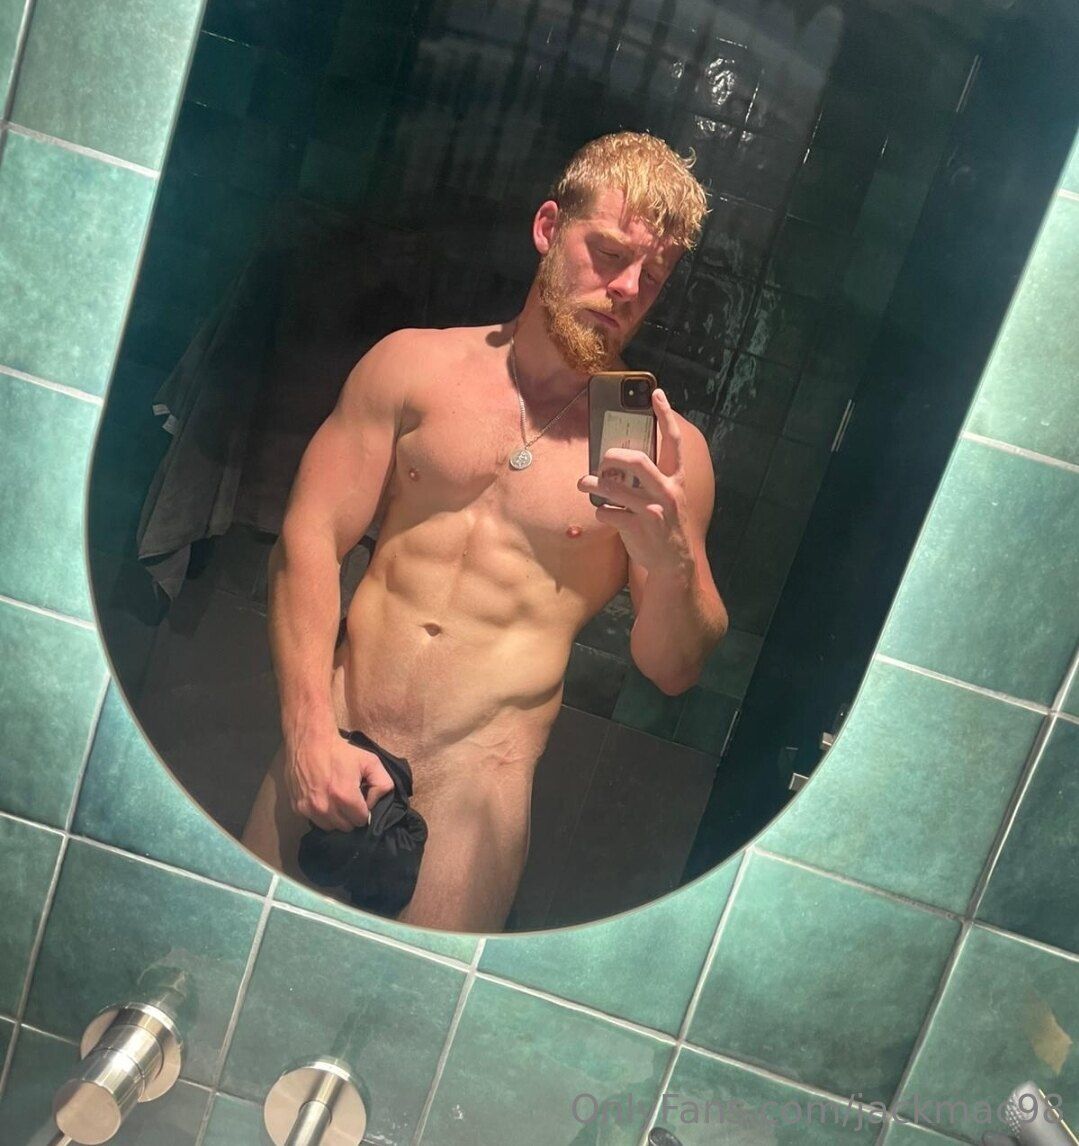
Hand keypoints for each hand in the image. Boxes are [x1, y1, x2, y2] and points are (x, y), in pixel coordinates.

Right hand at [284, 731, 394, 831]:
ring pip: (330, 827)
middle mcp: (325, 807)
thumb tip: (374, 804)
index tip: (360, 798)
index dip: (364, 810)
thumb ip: (383, 785)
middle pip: (346, 827)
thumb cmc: (342, 752)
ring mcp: (309, 809)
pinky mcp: (297, 808)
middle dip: (351, 815)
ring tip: (336, 799)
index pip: (362, 821)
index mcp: (345, 797)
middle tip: (349, 799)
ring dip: (336, 817)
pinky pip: (315, 821)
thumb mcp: (371, 762)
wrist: (310, 741)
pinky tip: (323, 798)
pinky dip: (321, 814)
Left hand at [576, 387, 694, 574]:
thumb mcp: (667, 496)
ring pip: (613, 488)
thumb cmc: (665, 524)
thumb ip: (651, 477)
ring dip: (592, 484)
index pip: (673, 441)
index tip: (655, 392)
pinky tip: (604, 514)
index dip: (665, 415)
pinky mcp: (637, 528)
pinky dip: (601, 512)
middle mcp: (667, 492)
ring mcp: (652, 511)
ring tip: (584, 483)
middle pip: (637, 461)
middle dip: (613, 456)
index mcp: (676, 479)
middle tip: (602, 460)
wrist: (674, 563)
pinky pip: (607, 513)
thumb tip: (618, 458)